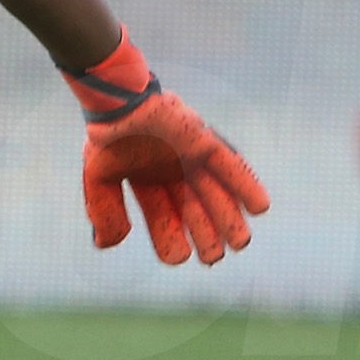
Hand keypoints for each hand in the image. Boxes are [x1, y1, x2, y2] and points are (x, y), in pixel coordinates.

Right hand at [63, 37, 269, 265]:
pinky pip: (230, 166)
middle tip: (213, 258)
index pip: (162, 215)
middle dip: (205, 235)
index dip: (171, 237)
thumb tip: (108, 245)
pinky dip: (245, 185)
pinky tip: (259, 207)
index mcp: (147, 179)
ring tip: (240, 243)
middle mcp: (172, 171)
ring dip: (229, 218)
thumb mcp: (100, 178)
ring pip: (215, 193)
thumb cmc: (108, 135)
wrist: (117, 101)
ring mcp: (191, 157)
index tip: (179, 256)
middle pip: (194, 210)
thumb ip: (104, 210)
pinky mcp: (205, 142)